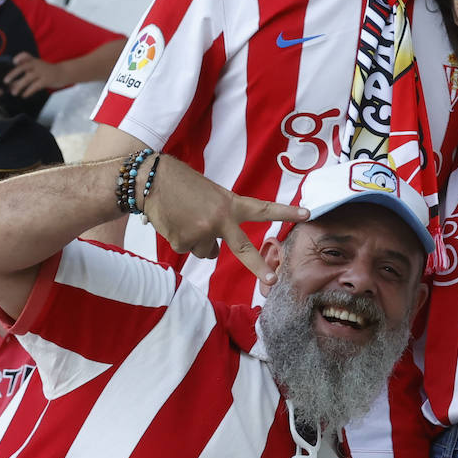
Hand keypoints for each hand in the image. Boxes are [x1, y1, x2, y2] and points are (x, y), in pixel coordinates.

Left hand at [5, 52, 64, 98]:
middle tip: (6, 81)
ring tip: (13, 93)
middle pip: (23, 67)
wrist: (63, 73)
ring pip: (27, 79)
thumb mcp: (37, 66)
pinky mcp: (46, 80)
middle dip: (13, 74)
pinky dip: (28, 91)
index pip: (25, 55)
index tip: (14, 62)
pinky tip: (23, 95)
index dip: (19, 57)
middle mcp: (36, 65)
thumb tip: (11, 84)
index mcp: (34, 60)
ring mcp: (41, 72)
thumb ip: (24, 73)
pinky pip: (35, 86)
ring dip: (19, 86)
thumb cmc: (47, 71)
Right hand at [141, 155, 307, 279]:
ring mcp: (202, 233)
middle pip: (243, 250)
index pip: (263, 209)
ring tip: (185, 219)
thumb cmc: (180, 183)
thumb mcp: (210, 194)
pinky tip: (174, 223)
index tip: (307, 213)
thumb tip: (214, 251)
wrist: (150, 180)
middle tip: (272, 278)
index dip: (286, 212)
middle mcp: (220, 220)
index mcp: (230, 204)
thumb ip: (221, 218)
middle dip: (259, 266)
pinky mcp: (184, 242)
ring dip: (197, 241)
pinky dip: (181, 239)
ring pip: (206, 251)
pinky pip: (188, 249)